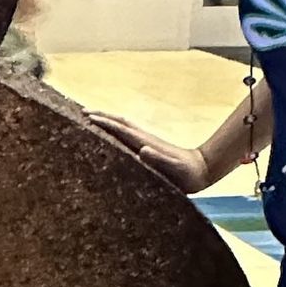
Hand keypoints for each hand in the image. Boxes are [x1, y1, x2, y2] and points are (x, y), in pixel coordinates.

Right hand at [88, 110, 210, 194]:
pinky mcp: (149, 147)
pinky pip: (127, 134)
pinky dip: (115, 128)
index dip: (105, 123)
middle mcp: (145, 139)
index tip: (88, 118)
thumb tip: (143, 149)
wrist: (203, 169)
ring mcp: (147, 141)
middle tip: (82, 111)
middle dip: (102, 115)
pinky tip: (110, 132)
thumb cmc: (188, 174)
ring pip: (123, 126)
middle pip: (120, 122)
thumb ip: (160, 159)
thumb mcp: (175, 169)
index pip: (122, 130)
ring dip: (107, 119)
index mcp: (146, 144)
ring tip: (90, 117)